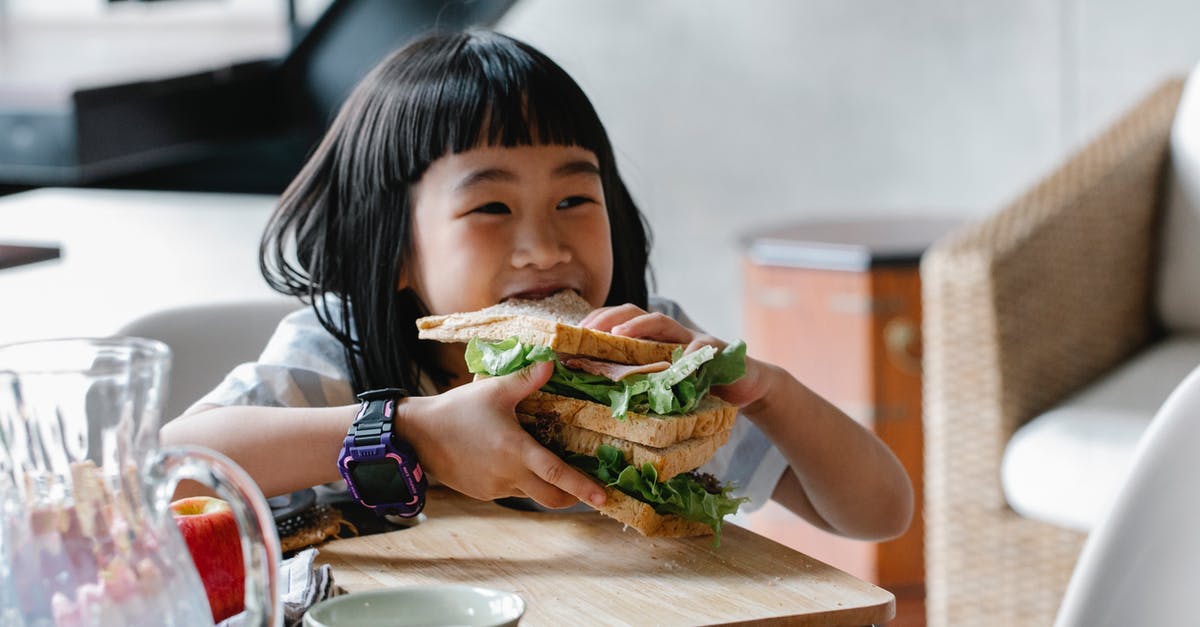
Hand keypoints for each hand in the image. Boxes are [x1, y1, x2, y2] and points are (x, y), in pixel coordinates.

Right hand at [396, 361, 605, 508]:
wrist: (419, 434)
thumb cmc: (459, 409)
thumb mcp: (494, 390)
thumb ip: (527, 379)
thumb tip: (553, 363)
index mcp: (516, 450)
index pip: (557, 474)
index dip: (582, 487)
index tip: (603, 497)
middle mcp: (509, 475)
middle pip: (551, 497)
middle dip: (572, 497)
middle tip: (587, 490)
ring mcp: (496, 488)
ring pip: (531, 495)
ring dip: (544, 486)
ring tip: (548, 468)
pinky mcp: (484, 493)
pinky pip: (511, 491)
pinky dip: (521, 483)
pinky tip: (514, 463)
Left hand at [579, 304, 771, 407]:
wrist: (745, 385)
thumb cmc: (699, 388)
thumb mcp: (664, 386)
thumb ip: (640, 385)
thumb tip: (597, 400)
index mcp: (653, 341)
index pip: (619, 323)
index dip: (596, 324)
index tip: (572, 335)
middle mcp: (669, 334)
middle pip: (635, 313)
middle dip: (609, 317)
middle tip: (588, 330)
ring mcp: (692, 338)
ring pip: (662, 323)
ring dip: (639, 326)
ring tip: (619, 335)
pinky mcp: (716, 350)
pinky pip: (701, 350)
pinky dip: (691, 356)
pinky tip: (682, 363)